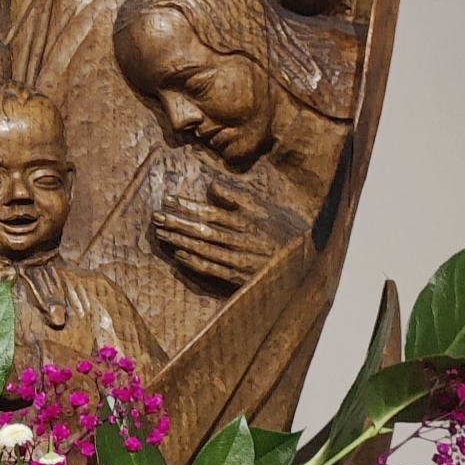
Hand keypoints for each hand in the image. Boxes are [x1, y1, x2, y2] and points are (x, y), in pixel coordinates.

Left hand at [152, 175, 306, 288]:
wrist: (309, 264)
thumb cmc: (286, 233)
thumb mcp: (266, 209)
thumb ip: (238, 197)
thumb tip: (212, 187)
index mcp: (247, 220)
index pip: (211, 211)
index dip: (188, 205)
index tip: (168, 199)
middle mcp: (241, 239)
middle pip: (203, 229)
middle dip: (178, 222)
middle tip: (156, 216)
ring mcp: (240, 260)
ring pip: (204, 248)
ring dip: (181, 240)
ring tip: (161, 232)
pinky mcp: (241, 278)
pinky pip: (213, 269)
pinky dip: (195, 262)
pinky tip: (179, 254)